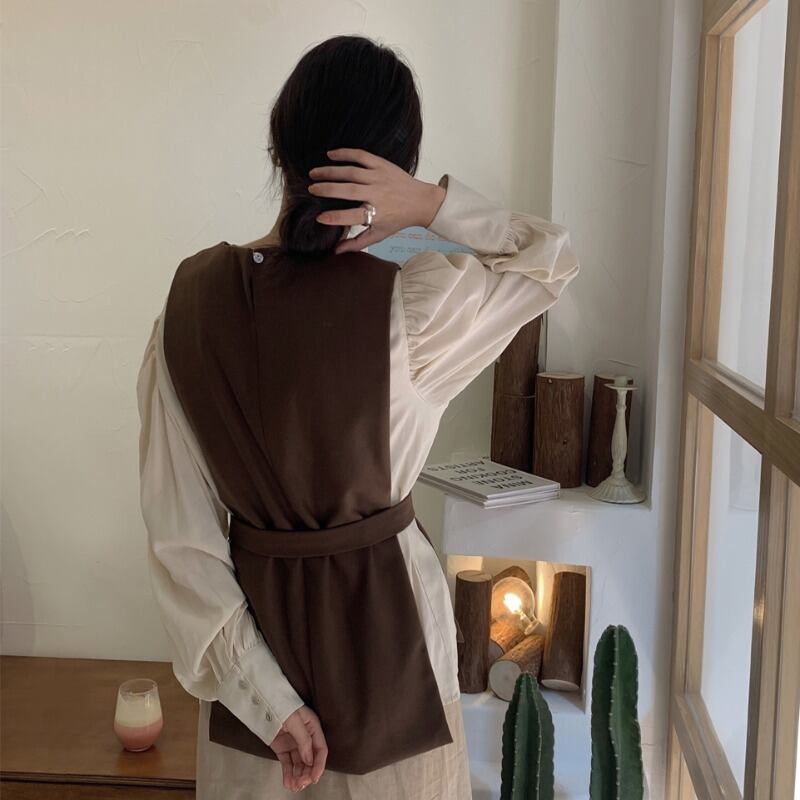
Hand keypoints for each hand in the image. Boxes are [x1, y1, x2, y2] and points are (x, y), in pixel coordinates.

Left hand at [269, 705, 327, 791]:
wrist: (263, 703)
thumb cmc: (282, 706)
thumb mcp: (295, 720)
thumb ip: (303, 739)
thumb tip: (309, 759)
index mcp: (313, 728)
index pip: (320, 749)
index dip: (319, 765)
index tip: (314, 778)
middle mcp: (306, 738)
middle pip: (311, 760)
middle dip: (307, 774)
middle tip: (301, 784)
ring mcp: (294, 744)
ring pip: (300, 764)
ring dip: (298, 777)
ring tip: (294, 786)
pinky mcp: (283, 749)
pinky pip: (287, 764)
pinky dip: (288, 774)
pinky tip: (288, 783)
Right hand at [308, 148, 446, 253]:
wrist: (420, 201)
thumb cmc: (397, 220)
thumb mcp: (379, 235)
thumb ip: (357, 243)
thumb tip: (336, 251)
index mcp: (376, 214)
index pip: (351, 216)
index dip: (334, 217)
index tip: (319, 217)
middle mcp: (377, 194)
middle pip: (348, 190)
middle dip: (326, 189)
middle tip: (310, 189)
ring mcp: (379, 177)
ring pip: (350, 172)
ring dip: (330, 171)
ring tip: (314, 173)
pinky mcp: (382, 165)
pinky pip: (361, 156)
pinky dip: (345, 153)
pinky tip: (330, 155)